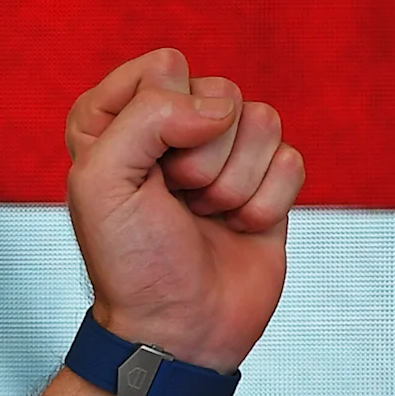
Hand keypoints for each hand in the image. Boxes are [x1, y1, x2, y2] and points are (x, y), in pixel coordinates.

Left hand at [14, 50, 308, 395]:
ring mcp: (221, 154)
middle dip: (201, 157)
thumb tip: (217, 105)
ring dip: (233, 183)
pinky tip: (236, 228)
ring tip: (203, 217)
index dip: (160, 118)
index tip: (140, 171)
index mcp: (114, 121)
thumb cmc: (130, 263)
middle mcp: (168, 129)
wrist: (178, 329)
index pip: (164, 67)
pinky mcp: (267, 181)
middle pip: (220, 91)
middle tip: (175, 202)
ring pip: (263, 121)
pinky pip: (292, 160)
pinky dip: (266, 203)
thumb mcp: (101, 183)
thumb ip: (145, 116)